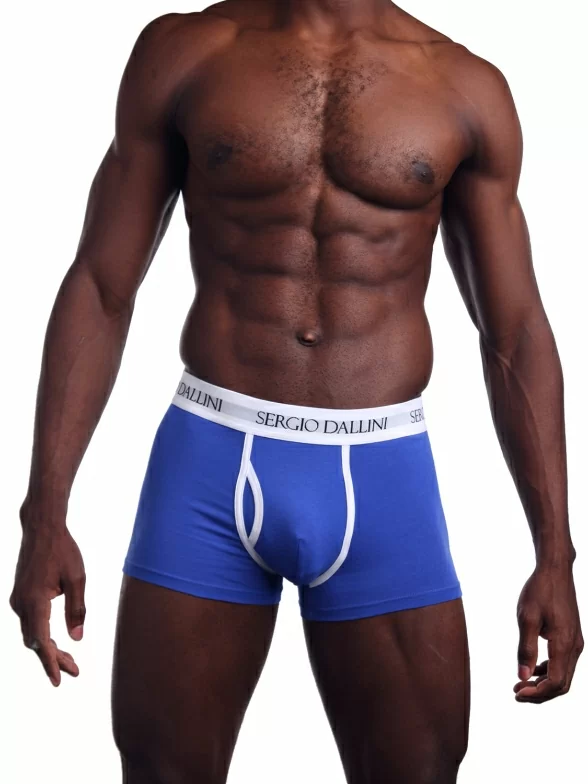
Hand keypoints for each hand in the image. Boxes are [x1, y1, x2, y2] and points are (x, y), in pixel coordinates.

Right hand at [9, 518, 85, 685]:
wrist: (42, 529)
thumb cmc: (63, 550)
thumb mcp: (77, 579)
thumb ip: (76, 609)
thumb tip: (77, 639)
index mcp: (35, 601)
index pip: (41, 641)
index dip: (50, 662)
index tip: (58, 680)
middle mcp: (21, 604)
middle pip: (35, 642)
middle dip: (54, 659)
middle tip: (74, 671)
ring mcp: (17, 600)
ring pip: (31, 634)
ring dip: (48, 648)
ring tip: (70, 661)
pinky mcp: (19, 596)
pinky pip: (29, 623)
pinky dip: (42, 635)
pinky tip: (56, 641)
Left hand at [514, 564, 582, 702]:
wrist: (555, 570)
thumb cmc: (539, 590)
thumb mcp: (526, 618)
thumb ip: (525, 649)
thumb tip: (522, 676)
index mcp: (563, 644)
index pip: (555, 683)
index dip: (537, 693)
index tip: (517, 692)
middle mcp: (574, 646)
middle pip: (562, 684)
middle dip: (540, 693)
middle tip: (517, 692)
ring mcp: (575, 641)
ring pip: (564, 675)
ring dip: (544, 683)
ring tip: (521, 683)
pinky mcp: (572, 636)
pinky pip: (564, 662)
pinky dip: (549, 671)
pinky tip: (533, 668)